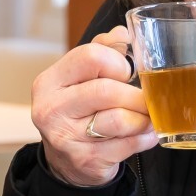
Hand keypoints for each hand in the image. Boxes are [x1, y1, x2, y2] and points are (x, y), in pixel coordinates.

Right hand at [32, 26, 159, 186]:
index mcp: (49, 82)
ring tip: (147, 117)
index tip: (125, 73)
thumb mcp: (80, 78)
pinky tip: (145, 134)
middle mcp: (51, 109)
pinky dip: (145, 138)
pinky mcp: (86, 160)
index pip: (90, 57)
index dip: (117, 62)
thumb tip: (123, 33)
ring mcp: (66, 138)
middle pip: (107, 90)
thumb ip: (101, 51)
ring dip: (143, 118)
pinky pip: (128, 145)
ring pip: (120, 120)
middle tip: (146, 98)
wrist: (65, 161)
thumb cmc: (77, 111)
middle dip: (135, 94)